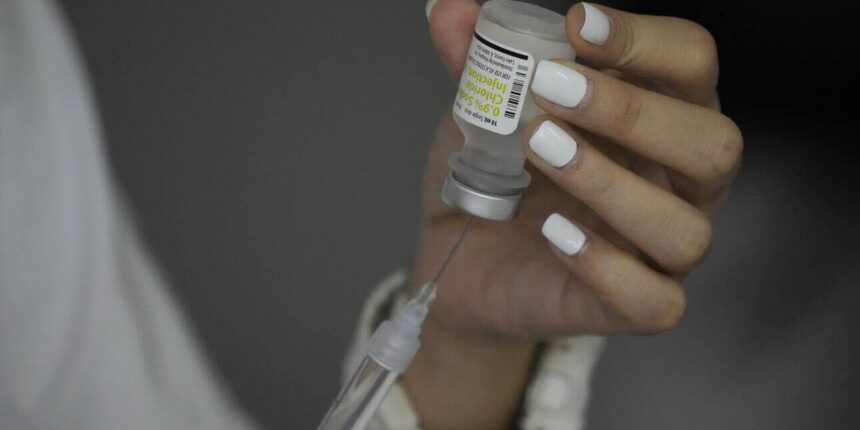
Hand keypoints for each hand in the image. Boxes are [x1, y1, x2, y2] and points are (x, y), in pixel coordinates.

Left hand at [405, 2, 742, 427]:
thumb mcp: (483, 114)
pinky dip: (606, 266)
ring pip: (685, 230)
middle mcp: (676, 183)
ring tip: (540, 150)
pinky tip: (553, 232)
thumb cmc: (495, 179)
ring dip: (611, 185)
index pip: (692, 65)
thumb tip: (450, 9)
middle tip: (551, 91)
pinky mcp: (633, 306)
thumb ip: (477, 64)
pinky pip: (653, 301)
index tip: (577, 24)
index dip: (646, 40)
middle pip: (714, 146)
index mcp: (657, 118)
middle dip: (633, 112)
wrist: (461, 262)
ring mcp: (659, 250)